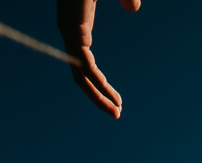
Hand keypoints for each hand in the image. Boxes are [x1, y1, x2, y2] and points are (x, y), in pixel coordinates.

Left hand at [57, 0, 139, 118]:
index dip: (99, 80)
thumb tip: (133, 10)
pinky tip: (112, 98)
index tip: (115, 95)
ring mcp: (68, 31)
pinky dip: (97, 87)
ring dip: (98, 97)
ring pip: (81, 77)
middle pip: (81, 74)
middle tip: (117, 111)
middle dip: (98, 95)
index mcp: (76, 21)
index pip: (84, 60)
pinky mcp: (73, 31)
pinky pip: (84, 69)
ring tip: (117, 112)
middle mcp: (68, 29)